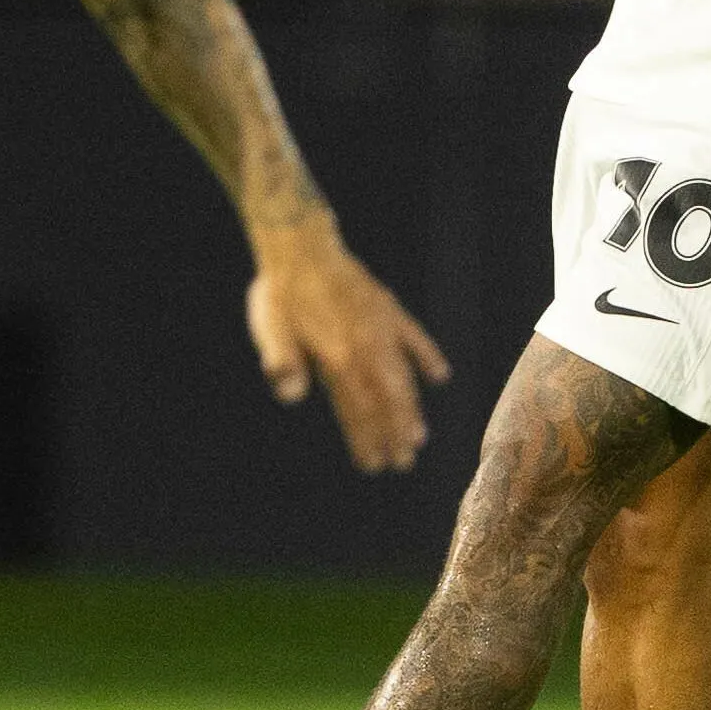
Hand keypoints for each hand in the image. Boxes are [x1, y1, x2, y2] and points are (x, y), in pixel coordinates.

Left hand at [246, 224, 452, 473]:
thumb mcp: (271, 329)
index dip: (365, 439)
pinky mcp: (388, 308)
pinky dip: (427, 357)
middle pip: (385, 401)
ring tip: (419, 436)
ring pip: (403, 377)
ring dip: (410, 409)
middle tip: (402, 464)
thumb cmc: (280, 292)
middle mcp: (365, 347)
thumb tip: (290, 396)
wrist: (300, 244)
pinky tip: (439, 377)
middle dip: (393, 435)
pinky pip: (414, 337)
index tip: (373, 465)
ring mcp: (381, 328)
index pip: (356, 409)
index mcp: (337, 357)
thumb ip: (282, 362)